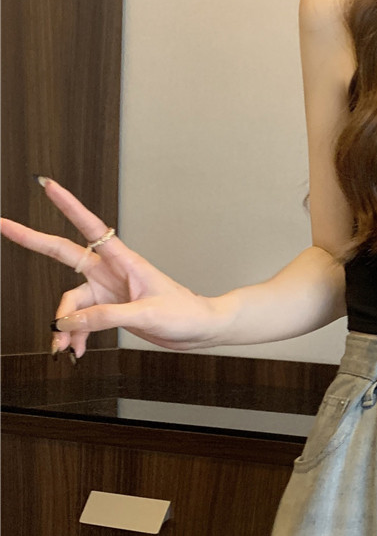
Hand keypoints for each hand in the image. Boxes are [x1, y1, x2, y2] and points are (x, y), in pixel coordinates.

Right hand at [0, 177, 223, 356]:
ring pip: (71, 304)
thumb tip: (69, 322)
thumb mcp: (145, 314)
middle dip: (32, 242)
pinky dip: (76, 335)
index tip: (48, 185)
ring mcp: (108, 291)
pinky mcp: (110, 310)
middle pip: (63, 254)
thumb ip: (105, 317)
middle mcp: (110, 273)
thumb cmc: (184, 313)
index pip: (91, 227)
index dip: (69, 206)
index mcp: (124, 261)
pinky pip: (82, 321)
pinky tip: (75, 350)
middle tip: (4, 225)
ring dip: (64, 326)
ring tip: (65, 348)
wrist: (199, 330)